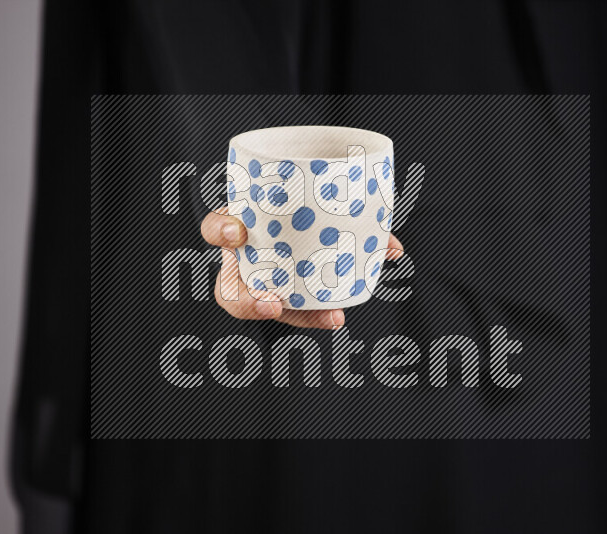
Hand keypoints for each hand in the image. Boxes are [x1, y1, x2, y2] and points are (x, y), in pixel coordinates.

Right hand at [201, 207, 403, 329]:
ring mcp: (264, 284)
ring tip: (331, 318)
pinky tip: (339, 315)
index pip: (216, 229)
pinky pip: (299, 313)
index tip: (237, 233)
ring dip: (301, 317)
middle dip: (249, 303)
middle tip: (274, 304)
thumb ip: (337, 204)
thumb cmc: (298, 205)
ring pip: (268, 311)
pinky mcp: (283, 298)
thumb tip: (389, 242)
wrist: (299, 212)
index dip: (222, 231)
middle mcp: (246, 262)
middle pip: (231, 292)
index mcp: (240, 228)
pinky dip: (321, 314)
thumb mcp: (306, 197)